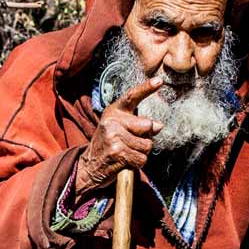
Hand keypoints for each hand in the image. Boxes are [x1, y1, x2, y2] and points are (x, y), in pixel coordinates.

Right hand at [75, 78, 163, 199]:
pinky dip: (137, 164)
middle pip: (147, 126)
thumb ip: (139, 125)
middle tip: (130, 145)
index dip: (146, 88)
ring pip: (147, 145)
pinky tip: (125, 162)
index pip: (132, 97)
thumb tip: (159, 125)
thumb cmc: (109, 147)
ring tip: (126, 154)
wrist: (89, 167)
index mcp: (114, 112)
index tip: (159, 81)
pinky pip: (142, 158)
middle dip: (145, 139)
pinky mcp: (117, 152)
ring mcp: (114, 136)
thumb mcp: (120, 130)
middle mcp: (112, 121)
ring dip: (141, 153)